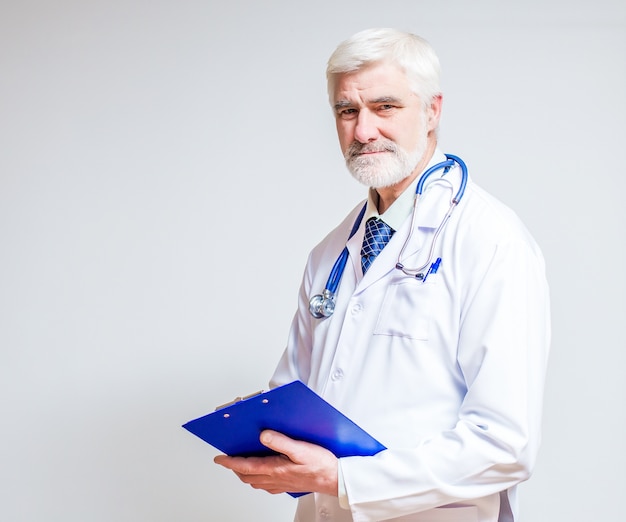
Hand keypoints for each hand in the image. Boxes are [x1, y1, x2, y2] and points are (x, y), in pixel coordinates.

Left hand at [214, 430, 337, 495]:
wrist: (335, 479)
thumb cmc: (321, 464)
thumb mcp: (301, 448)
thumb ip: (280, 442)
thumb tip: (263, 436)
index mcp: (275, 469)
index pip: (245, 466)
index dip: (230, 462)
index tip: (219, 458)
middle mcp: (275, 478)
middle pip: (247, 475)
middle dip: (235, 468)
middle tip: (228, 459)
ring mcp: (281, 484)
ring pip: (256, 481)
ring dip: (245, 473)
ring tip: (241, 464)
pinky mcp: (288, 485)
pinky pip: (267, 485)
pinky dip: (258, 479)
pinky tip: (263, 474)